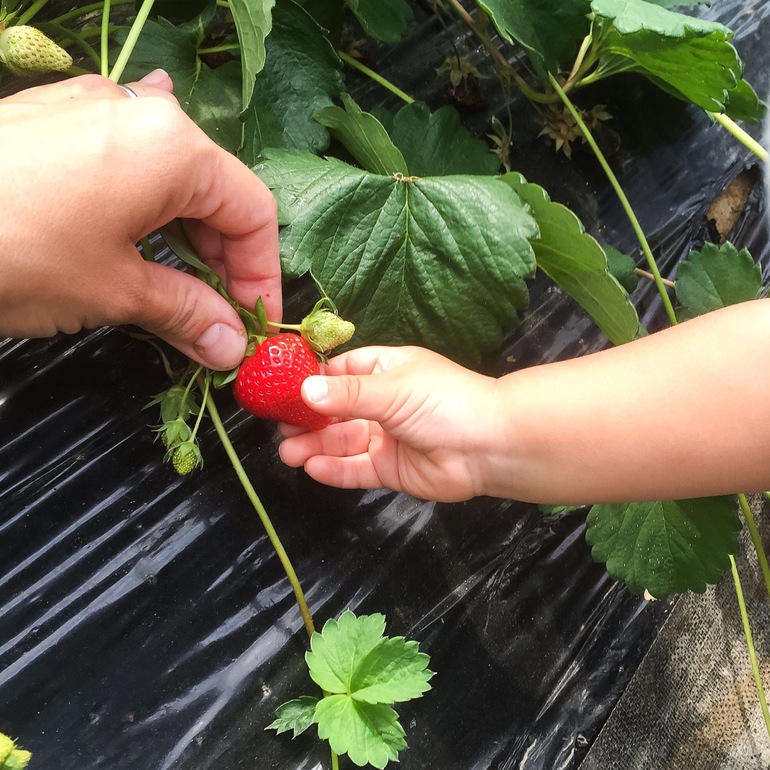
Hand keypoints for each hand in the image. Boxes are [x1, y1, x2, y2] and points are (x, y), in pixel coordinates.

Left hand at [0, 71, 279, 369]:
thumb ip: (187, 313)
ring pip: (168, 175)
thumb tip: (230, 345)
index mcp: (172, 146)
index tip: (255, 323)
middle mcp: (138, 113)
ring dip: (184, 235)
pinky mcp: (50, 120)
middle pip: (213, 190)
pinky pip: (122, 162)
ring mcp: (90, 108)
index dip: (262, 275)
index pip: (251, 212)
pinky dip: (141, 206)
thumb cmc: (14, 249)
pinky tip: (139, 218)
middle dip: (223, 258)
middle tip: (219, 314)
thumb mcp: (114, 290)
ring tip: (180, 282)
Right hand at [278, 346, 501, 501]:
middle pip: (336, 410)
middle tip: (278, 426)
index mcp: (386, 371)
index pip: (340, 371)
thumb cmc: (444, 402)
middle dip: (307, 418)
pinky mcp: (391, 469)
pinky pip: (356, 469)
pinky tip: (312, 468)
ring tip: (286, 452)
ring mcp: (387, 438)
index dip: (311, 379)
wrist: (491, 446)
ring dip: (314, 446)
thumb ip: (347, 394)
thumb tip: (304, 390)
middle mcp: (383, 403)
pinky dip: (335, 469)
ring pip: (342, 441)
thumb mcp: (392, 389)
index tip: (279, 388)